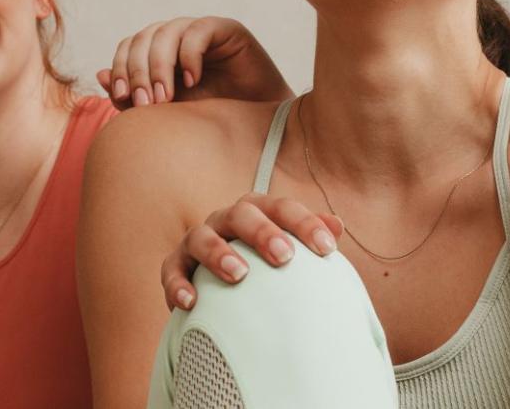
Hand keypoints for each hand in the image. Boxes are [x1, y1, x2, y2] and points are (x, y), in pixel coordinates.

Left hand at [97, 17, 293, 109]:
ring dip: (160, 67)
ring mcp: (199, 31)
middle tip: (148, 104)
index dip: (121, 69)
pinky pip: (197, 32)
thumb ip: (133, 97)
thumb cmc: (209, 118)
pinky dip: (189, 56)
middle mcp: (175, 36)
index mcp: (156, 52)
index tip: (124, 98)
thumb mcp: (165, 112)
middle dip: (140, 72)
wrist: (253, 125)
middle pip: (142, 39)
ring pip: (164, 33)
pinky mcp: (225, 29)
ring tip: (167, 98)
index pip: (127, 48)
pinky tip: (192, 81)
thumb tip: (98, 74)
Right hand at [161, 193, 344, 309]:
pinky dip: (178, 284)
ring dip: (219, 253)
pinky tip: (191, 302)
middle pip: (241, 214)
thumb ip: (311, 235)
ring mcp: (197, 240)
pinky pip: (172, 271)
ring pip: (202, 237)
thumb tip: (337, 225)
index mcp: (257, 211)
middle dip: (263, 232)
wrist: (219, 282)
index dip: (305, 223)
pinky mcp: (175, 265)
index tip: (327, 247)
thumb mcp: (287, 247)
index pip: (281, 208)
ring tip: (240, 274)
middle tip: (285, 256)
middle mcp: (225, 220)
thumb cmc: (263, 263)